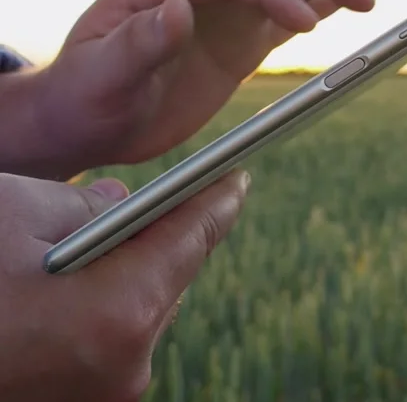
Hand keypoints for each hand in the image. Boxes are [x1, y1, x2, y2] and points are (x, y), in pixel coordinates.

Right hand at [0, 168, 249, 400]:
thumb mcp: (15, 210)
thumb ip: (85, 203)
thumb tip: (122, 204)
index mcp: (115, 316)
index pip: (190, 237)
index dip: (216, 197)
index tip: (236, 175)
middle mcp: (118, 371)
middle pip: (168, 279)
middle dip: (162, 232)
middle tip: (159, 194)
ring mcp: (94, 400)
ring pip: (138, 311)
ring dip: (127, 270)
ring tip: (95, 236)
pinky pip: (107, 341)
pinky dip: (100, 304)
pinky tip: (69, 280)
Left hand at [17, 0, 401, 177]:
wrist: (86, 118)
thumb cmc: (82, 97)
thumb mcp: (99, 77)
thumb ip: (137, 44)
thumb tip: (179, 7)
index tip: (305, 24)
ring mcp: (225, 8)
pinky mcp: (241, 36)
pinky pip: (293, 11)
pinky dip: (329, 3)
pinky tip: (362, 1)